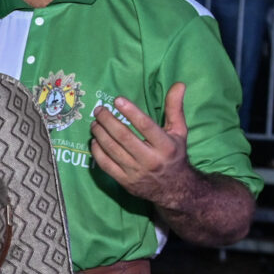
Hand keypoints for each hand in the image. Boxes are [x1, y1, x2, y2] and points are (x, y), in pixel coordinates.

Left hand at [89, 83, 193, 207]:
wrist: (174, 189)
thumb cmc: (174, 155)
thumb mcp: (179, 132)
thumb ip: (175, 108)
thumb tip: (179, 84)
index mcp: (166, 146)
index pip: (146, 126)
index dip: (130, 112)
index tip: (117, 100)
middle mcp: (151, 160)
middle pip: (124, 137)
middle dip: (108, 121)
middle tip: (99, 110)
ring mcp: (136, 172)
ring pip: (112, 150)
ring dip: (100, 134)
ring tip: (94, 122)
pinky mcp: (125, 182)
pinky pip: (106, 165)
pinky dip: (97, 152)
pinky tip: (94, 140)